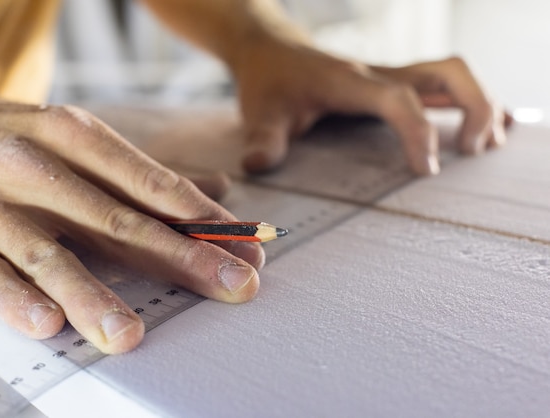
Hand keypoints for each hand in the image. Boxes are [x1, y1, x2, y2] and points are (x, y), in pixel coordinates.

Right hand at [0, 93, 263, 353]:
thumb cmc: (11, 144)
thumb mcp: (75, 142)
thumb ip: (145, 172)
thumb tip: (219, 189)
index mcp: (73, 135)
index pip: (150, 183)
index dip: (202, 219)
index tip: (248, 247)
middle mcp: (32, 165)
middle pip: (117, 220)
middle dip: (181, 257)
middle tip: (231, 286)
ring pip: (49, 255)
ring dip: (95, 295)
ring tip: (133, 334)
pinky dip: (14, 300)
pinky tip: (48, 324)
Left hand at [233, 36, 508, 174]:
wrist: (273, 50)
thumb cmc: (270, 81)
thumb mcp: (261, 110)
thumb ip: (263, 138)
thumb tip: (255, 167)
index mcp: (350, 82)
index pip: (398, 99)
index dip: (418, 131)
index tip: (426, 170)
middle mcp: (380, 75)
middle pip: (447, 73)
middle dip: (474, 107)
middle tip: (473, 152)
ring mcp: (391, 77)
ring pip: (452, 75)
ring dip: (480, 103)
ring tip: (490, 145)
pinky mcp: (394, 84)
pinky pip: (441, 85)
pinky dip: (468, 102)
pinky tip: (484, 126)